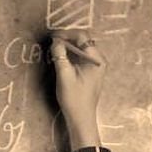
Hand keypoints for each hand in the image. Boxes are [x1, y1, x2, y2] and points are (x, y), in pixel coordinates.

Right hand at [50, 30, 106, 149]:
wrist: (81, 118)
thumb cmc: (74, 98)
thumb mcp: (64, 75)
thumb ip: (60, 55)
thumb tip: (56, 41)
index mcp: (96, 59)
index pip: (82, 36)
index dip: (66, 34)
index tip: (53, 38)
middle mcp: (98, 60)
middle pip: (82, 41)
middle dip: (66, 39)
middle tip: (52, 43)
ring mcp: (95, 66)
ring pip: (80, 49)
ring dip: (67, 47)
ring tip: (54, 50)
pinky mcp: (89, 72)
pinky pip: (79, 57)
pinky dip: (69, 55)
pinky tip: (60, 59)